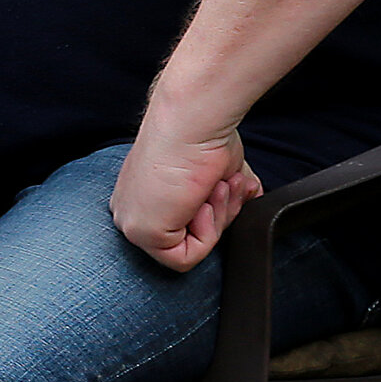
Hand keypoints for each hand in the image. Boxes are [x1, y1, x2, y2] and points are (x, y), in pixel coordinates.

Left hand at [109, 117, 264, 272]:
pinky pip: (186, 258)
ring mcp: (133, 223)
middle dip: (219, 214)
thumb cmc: (200, 137)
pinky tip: (201, 202)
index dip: (216, 210)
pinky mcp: (143, 234)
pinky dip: (207, 233)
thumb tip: (247, 198)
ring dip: (217, 219)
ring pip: (188, 249)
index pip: (183, 226)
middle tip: (223, 185)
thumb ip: (224, 194)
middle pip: (187, 239)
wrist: (192, 123)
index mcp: (143, 196)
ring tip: (215, 186)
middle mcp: (133, 210)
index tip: (225, 184)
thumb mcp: (214, 172)